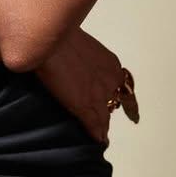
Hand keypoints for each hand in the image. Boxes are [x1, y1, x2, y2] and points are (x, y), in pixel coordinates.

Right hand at [34, 26, 135, 145]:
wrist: (48, 42)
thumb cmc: (58, 36)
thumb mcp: (79, 44)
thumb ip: (82, 56)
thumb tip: (74, 58)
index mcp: (110, 64)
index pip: (122, 86)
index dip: (122, 96)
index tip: (127, 105)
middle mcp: (110, 82)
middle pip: (116, 103)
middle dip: (110, 109)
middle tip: (106, 120)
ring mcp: (98, 96)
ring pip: (106, 117)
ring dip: (104, 126)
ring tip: (102, 136)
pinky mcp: (84, 107)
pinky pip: (94, 125)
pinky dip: (97, 135)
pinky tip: (97, 141)